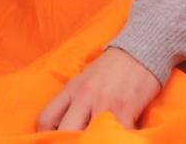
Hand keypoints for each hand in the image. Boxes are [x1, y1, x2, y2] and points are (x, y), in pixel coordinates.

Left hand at [36, 47, 161, 131]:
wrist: (140, 51)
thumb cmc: (111, 68)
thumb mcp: (84, 79)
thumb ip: (72, 101)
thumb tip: (62, 125)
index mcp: (71, 90)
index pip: (46, 118)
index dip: (48, 134)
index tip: (59, 139)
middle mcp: (84, 97)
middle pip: (65, 131)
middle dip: (70, 141)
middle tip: (78, 142)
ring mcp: (104, 104)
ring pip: (87, 136)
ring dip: (92, 140)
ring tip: (98, 139)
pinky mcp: (125, 110)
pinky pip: (115, 135)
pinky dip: (115, 139)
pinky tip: (118, 137)